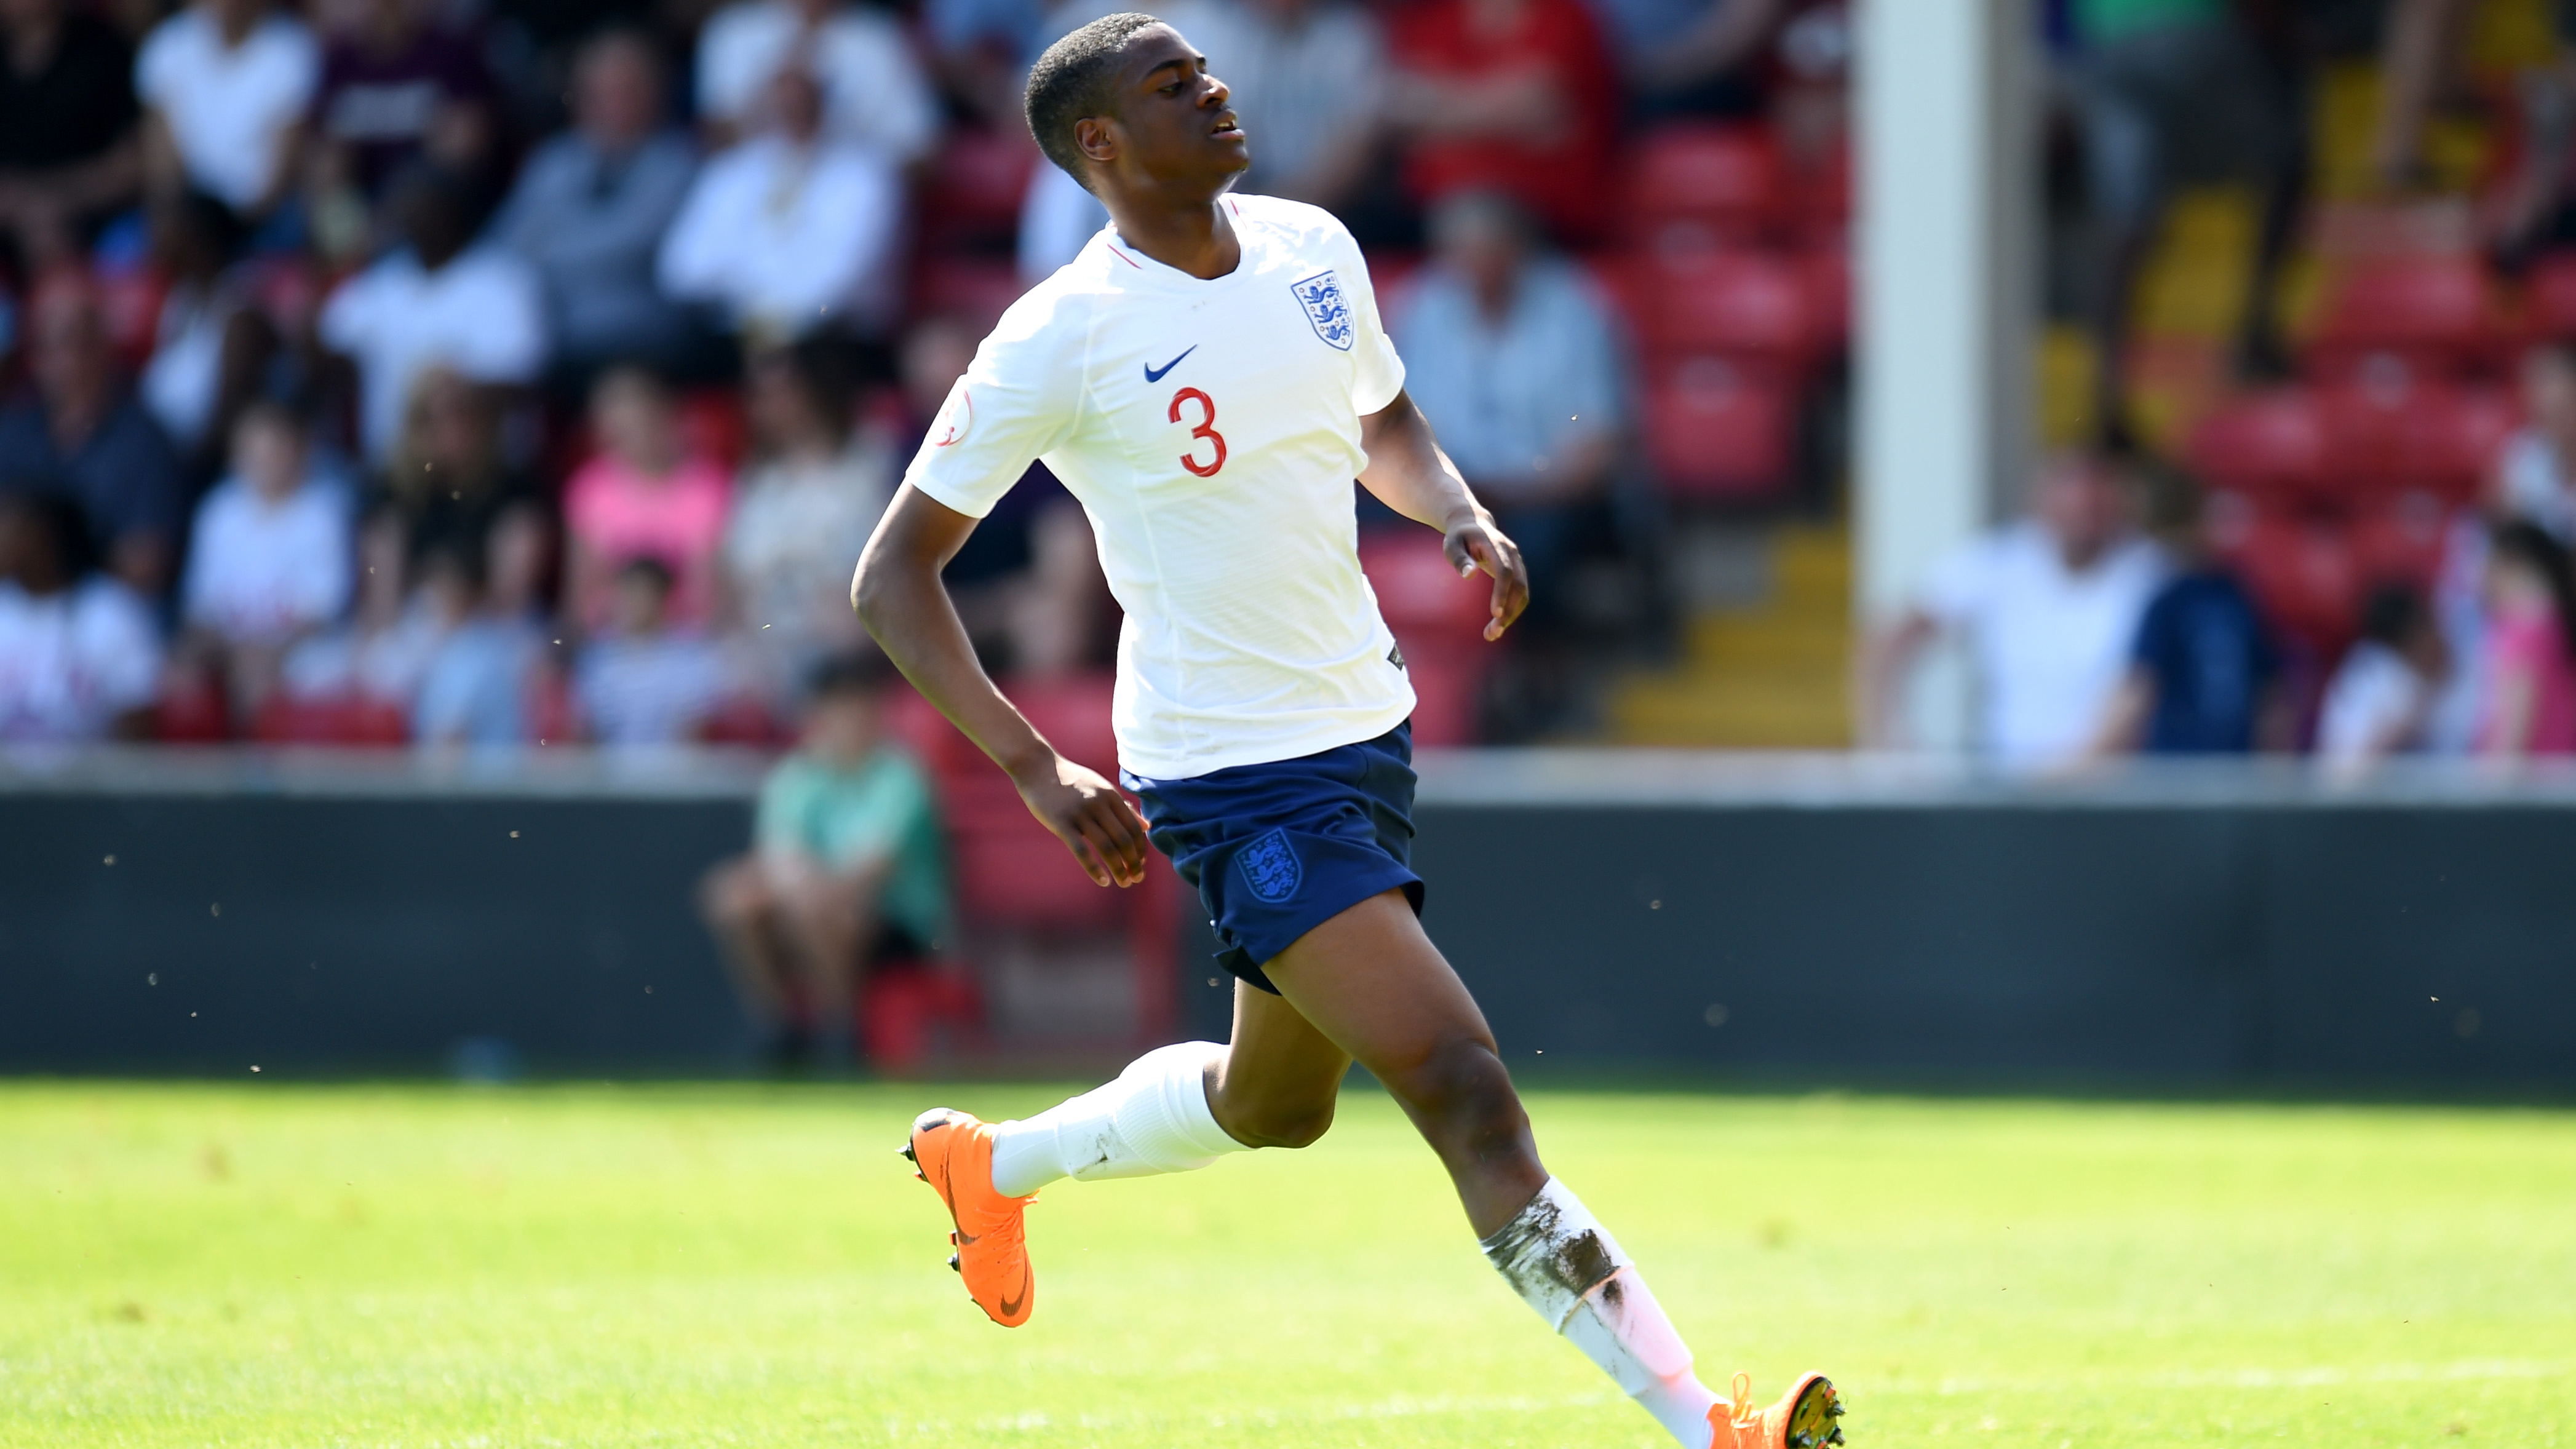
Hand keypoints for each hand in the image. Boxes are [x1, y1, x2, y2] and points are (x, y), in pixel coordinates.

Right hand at [1011, 751, 1151, 887]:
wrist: (1037, 768)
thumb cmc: (1071, 780)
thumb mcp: (1100, 788)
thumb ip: (1123, 807)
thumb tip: (1147, 826)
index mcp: (1110, 795)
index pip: (1133, 827)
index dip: (1140, 849)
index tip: (1141, 864)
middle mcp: (1098, 803)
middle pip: (1124, 839)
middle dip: (1134, 863)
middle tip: (1137, 878)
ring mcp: (1080, 813)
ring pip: (1107, 847)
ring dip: (1119, 869)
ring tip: (1124, 883)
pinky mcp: (1061, 823)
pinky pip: (1081, 851)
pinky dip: (1095, 869)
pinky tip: (1104, 881)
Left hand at [1443, 514, 1529, 641]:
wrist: (1473, 525)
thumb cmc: (1459, 537)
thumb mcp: (1452, 545)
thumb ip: (1460, 559)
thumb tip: (1470, 575)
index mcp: (1497, 545)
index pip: (1505, 571)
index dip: (1502, 592)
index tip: (1495, 613)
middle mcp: (1512, 554)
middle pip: (1518, 586)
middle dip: (1508, 611)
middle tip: (1492, 633)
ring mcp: (1517, 563)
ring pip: (1522, 593)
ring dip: (1511, 615)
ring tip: (1492, 634)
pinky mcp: (1517, 572)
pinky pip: (1520, 594)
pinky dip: (1511, 611)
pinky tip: (1497, 625)